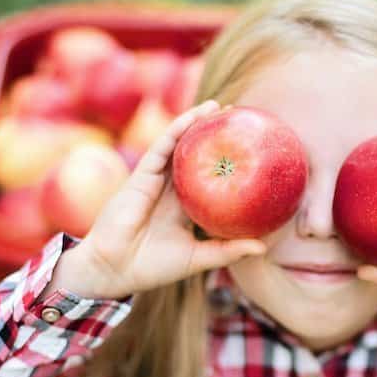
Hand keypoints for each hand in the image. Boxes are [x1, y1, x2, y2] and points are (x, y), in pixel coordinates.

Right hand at [66, 100, 266, 299]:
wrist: (114, 268)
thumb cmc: (153, 267)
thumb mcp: (199, 257)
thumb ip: (228, 250)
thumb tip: (262, 247)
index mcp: (185, 207)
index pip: (208, 179)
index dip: (225, 163)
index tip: (251, 149)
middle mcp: (172, 190)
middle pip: (195, 156)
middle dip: (214, 136)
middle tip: (239, 119)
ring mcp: (157, 180)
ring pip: (179, 145)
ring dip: (196, 123)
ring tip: (218, 107)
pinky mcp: (142, 175)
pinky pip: (162, 146)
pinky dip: (177, 128)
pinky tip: (194, 115)